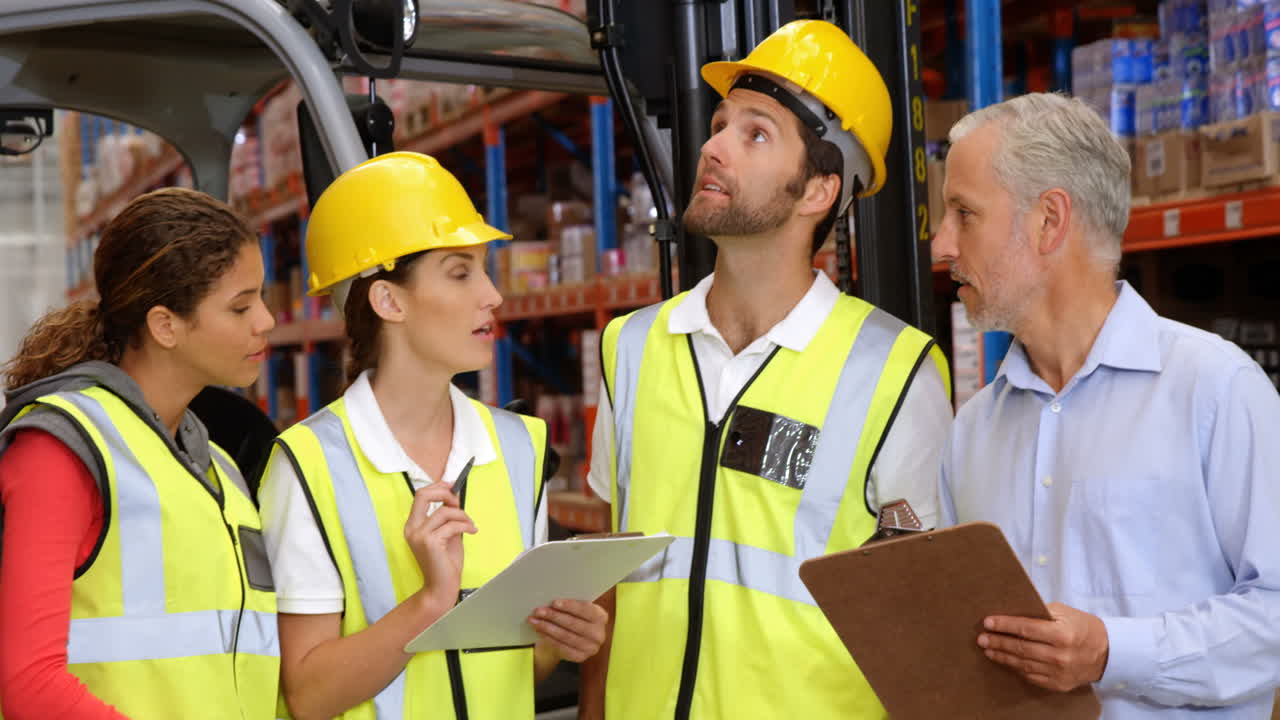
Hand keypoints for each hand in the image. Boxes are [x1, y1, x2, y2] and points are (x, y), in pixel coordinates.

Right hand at [403, 484, 476, 607]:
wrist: (440, 587)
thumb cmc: (444, 563)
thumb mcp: (447, 534)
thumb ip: (448, 517)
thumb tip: (455, 497)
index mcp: (413, 525)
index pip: (420, 495)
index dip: (438, 488)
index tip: (452, 487)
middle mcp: (412, 529)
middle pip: (423, 495)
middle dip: (445, 493)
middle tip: (458, 502)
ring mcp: (419, 535)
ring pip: (444, 511)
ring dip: (462, 515)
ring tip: (470, 525)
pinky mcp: (430, 542)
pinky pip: (452, 525)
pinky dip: (465, 526)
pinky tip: (472, 531)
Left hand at [529, 599, 608, 662]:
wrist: (575, 637)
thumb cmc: (574, 617)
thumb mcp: (577, 609)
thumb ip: (569, 605)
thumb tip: (550, 602)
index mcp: (601, 617)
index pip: (586, 609)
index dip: (569, 606)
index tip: (553, 603)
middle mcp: (599, 634)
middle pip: (574, 624)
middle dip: (554, 616)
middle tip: (538, 611)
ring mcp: (591, 648)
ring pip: (566, 636)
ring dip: (547, 628)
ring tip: (534, 621)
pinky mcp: (581, 657)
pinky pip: (562, 647)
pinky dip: (549, 639)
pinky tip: (540, 632)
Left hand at [978, 602, 1109, 691]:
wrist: (1107, 653)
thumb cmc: (1083, 627)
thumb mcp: (1065, 613)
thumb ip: (1040, 612)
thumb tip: (1013, 611)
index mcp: (1062, 634)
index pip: (1025, 629)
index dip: (1004, 625)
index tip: (987, 622)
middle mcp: (1060, 655)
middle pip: (1020, 648)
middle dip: (998, 642)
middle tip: (981, 638)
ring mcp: (1059, 673)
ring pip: (1023, 665)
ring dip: (1002, 657)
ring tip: (988, 649)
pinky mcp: (1058, 684)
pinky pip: (1031, 676)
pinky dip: (1016, 669)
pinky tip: (1005, 661)